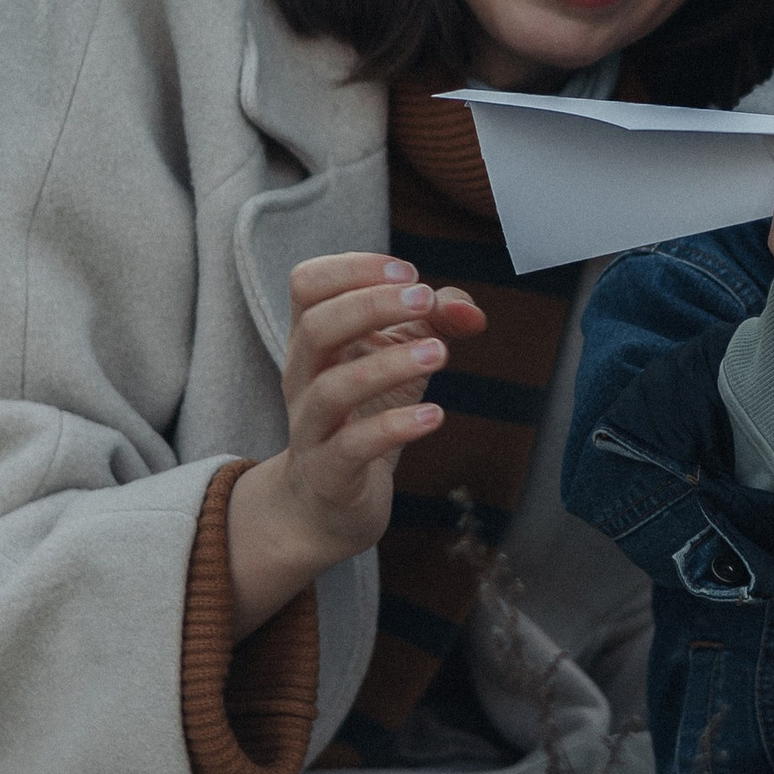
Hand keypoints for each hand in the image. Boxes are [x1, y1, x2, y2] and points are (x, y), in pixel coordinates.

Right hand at [226, 254, 486, 633]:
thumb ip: (435, 319)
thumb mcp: (398, 356)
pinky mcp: (329, 473)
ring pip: (333, 387)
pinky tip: (434, 417)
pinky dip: (394, 427)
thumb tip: (470, 311)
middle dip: (372, 304)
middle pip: (316, 326)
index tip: (409, 271)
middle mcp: (302, 377)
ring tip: (439, 353)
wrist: (327, 505)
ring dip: (389, 364)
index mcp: (313, 340)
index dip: (353, 267)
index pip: (307, 283)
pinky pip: (353, 446)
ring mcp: (311, 427)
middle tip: (425, 299)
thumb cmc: (363, 415)